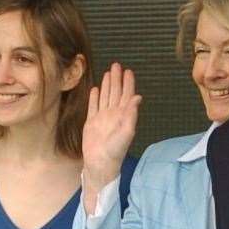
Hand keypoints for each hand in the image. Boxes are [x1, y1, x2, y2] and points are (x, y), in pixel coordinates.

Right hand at [81, 64, 140, 211]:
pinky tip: (95, 89)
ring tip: (108, 72)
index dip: (128, 83)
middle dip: (117, 79)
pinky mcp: (91, 123)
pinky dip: (95, 97)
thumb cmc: (115, 151)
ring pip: (105, 97)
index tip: (128, 71)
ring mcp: (102, 118)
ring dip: (107, 85)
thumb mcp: (126, 133)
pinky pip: (93, 106)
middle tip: (117, 65)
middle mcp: (113, 115)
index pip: (126, 95)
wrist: (99, 164)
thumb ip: (131, 115)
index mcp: (123, 116)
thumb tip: (138, 97)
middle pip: (116, 93)